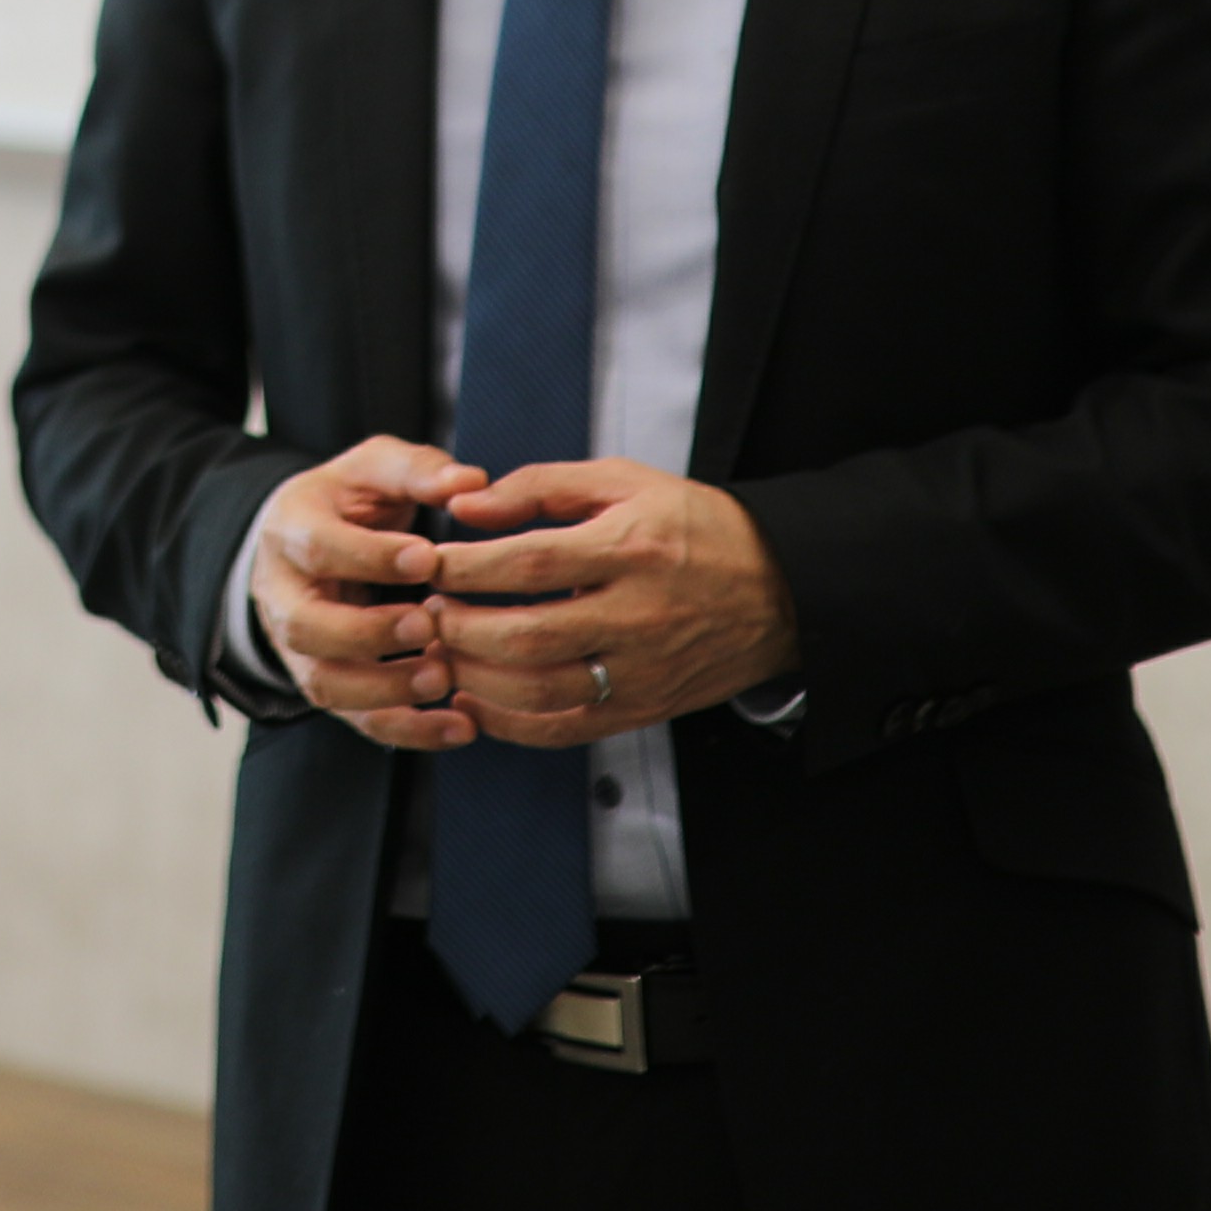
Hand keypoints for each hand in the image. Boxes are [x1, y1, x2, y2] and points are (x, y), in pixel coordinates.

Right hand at [254, 436, 492, 750]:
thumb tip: (470, 482)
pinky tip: (458, 727)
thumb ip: (420, 470)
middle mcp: (281, 593)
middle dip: (367, 632)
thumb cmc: (352, 501)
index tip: (429, 559)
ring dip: (385, 689)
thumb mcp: (377, 469)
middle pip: (305, 626)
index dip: (370, 557)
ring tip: (444, 679)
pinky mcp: (326, 683)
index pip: (318, 548)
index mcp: (290, 528)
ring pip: (324, 683)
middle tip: (427, 627)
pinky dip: (407, 730)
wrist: (311, 542)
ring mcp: (298, 647)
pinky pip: (357, 719)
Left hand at [421, 461, 799, 741]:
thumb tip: (466, 508)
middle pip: (527, 634)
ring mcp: (641, 670)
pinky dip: (509, 722)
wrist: (780, 590)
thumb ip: (541, 487)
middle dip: (462, 627)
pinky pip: (563, 728)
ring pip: (539, 690)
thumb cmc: (696, 528)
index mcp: (632, 548)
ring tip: (443, 651)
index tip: (431, 562)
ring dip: (476, 676)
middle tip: (429, 611)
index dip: (469, 566)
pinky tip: (476, 698)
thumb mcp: (626, 482)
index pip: (530, 562)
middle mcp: (637, 615)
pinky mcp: (642, 708)